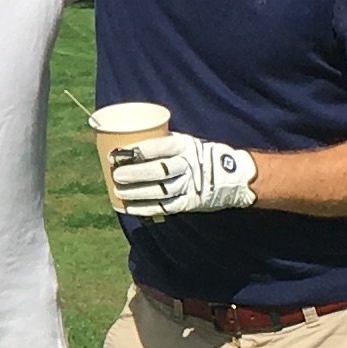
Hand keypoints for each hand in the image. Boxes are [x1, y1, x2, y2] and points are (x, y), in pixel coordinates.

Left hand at [107, 131, 259, 222]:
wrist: (230, 176)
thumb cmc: (195, 155)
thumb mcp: (183, 143)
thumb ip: (160, 143)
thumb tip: (122, 140)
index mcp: (184, 146)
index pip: (159, 147)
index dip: (136, 151)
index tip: (116, 154)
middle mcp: (188, 165)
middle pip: (158, 171)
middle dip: (134, 174)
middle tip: (116, 174)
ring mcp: (189, 186)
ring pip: (160, 191)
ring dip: (136, 193)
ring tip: (118, 191)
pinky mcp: (189, 203)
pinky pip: (164, 207)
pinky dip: (144, 208)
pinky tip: (128, 208)